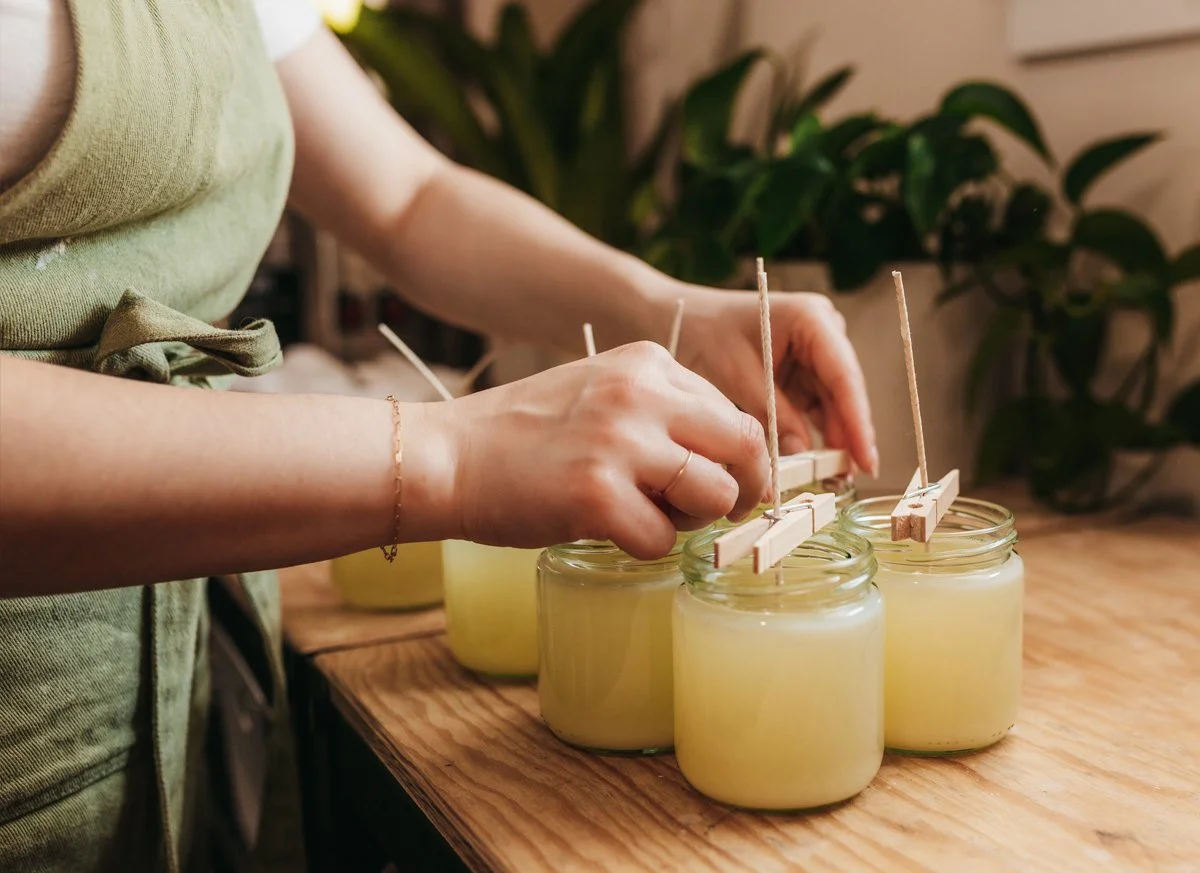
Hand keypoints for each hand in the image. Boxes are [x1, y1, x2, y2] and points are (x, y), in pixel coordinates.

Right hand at [405, 342, 769, 558]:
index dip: (736, 458)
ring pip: (716, 495)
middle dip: (743, 489)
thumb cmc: (522, 434)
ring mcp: (620, 443)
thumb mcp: (599, 393)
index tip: (722, 482)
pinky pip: (662, 539)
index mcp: (646, 363)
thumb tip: (726, 460)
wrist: (447, 456)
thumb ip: (659, 412)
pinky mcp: (597, 495)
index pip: (734, 413)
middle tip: (717, 511)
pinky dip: (643, 546)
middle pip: (745, 447)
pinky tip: (606, 529)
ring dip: (690, 519)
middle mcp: (640, 394)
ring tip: (646, 513)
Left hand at [676, 286, 878, 476]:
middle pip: (843, 392)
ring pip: (832, 402)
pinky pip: (813, 405)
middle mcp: (823, 332)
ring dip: (832, 437)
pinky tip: (817, 460)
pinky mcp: (802, 370)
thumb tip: (802, 456)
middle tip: (852, 477)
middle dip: (847, 435)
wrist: (682, 320)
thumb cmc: (706, 335)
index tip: (866, 459)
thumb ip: (773, 415)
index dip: (857, 422)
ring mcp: (815, 351)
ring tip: (836, 475)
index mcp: (812, 319)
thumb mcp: (738, 376)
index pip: (843, 377)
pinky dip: (811, 430)